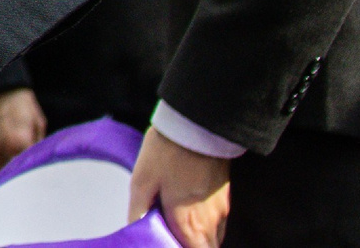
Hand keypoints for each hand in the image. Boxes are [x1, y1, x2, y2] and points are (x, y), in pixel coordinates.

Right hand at [0, 88, 46, 187]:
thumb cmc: (16, 102)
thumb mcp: (36, 122)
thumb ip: (38, 150)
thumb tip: (40, 174)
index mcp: (18, 143)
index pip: (23, 181)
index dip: (27, 192)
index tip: (29, 196)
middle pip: (1, 186)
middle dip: (9, 194)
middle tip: (15, 198)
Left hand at [129, 127, 230, 247]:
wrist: (197, 125)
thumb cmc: (167, 151)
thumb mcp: (142, 180)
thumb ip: (138, 210)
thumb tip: (133, 228)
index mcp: (189, 223)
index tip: (167, 243)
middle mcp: (211, 222)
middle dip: (190, 247)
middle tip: (171, 236)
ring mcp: (222, 210)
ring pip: (214, 238)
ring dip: (198, 238)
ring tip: (177, 224)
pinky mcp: (226, 197)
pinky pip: (218, 223)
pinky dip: (205, 225)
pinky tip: (188, 210)